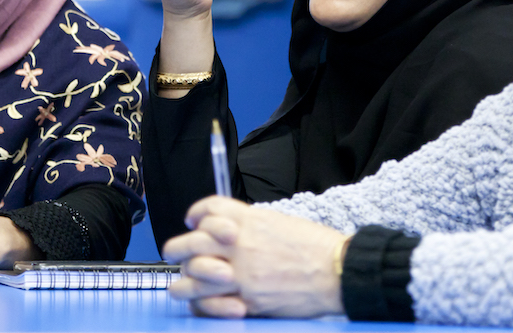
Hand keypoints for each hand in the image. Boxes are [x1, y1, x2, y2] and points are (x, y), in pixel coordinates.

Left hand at [163, 196, 347, 318]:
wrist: (338, 271)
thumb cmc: (316, 246)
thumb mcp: (280, 221)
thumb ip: (250, 224)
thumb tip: (227, 230)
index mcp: (250, 219)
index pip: (208, 209)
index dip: (197, 213)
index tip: (194, 220)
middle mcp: (240, 244)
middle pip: (192, 241)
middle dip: (178, 246)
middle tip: (174, 252)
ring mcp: (241, 274)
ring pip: (191, 274)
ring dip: (183, 278)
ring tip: (183, 281)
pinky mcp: (246, 301)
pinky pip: (208, 303)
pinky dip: (201, 302)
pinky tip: (203, 300)